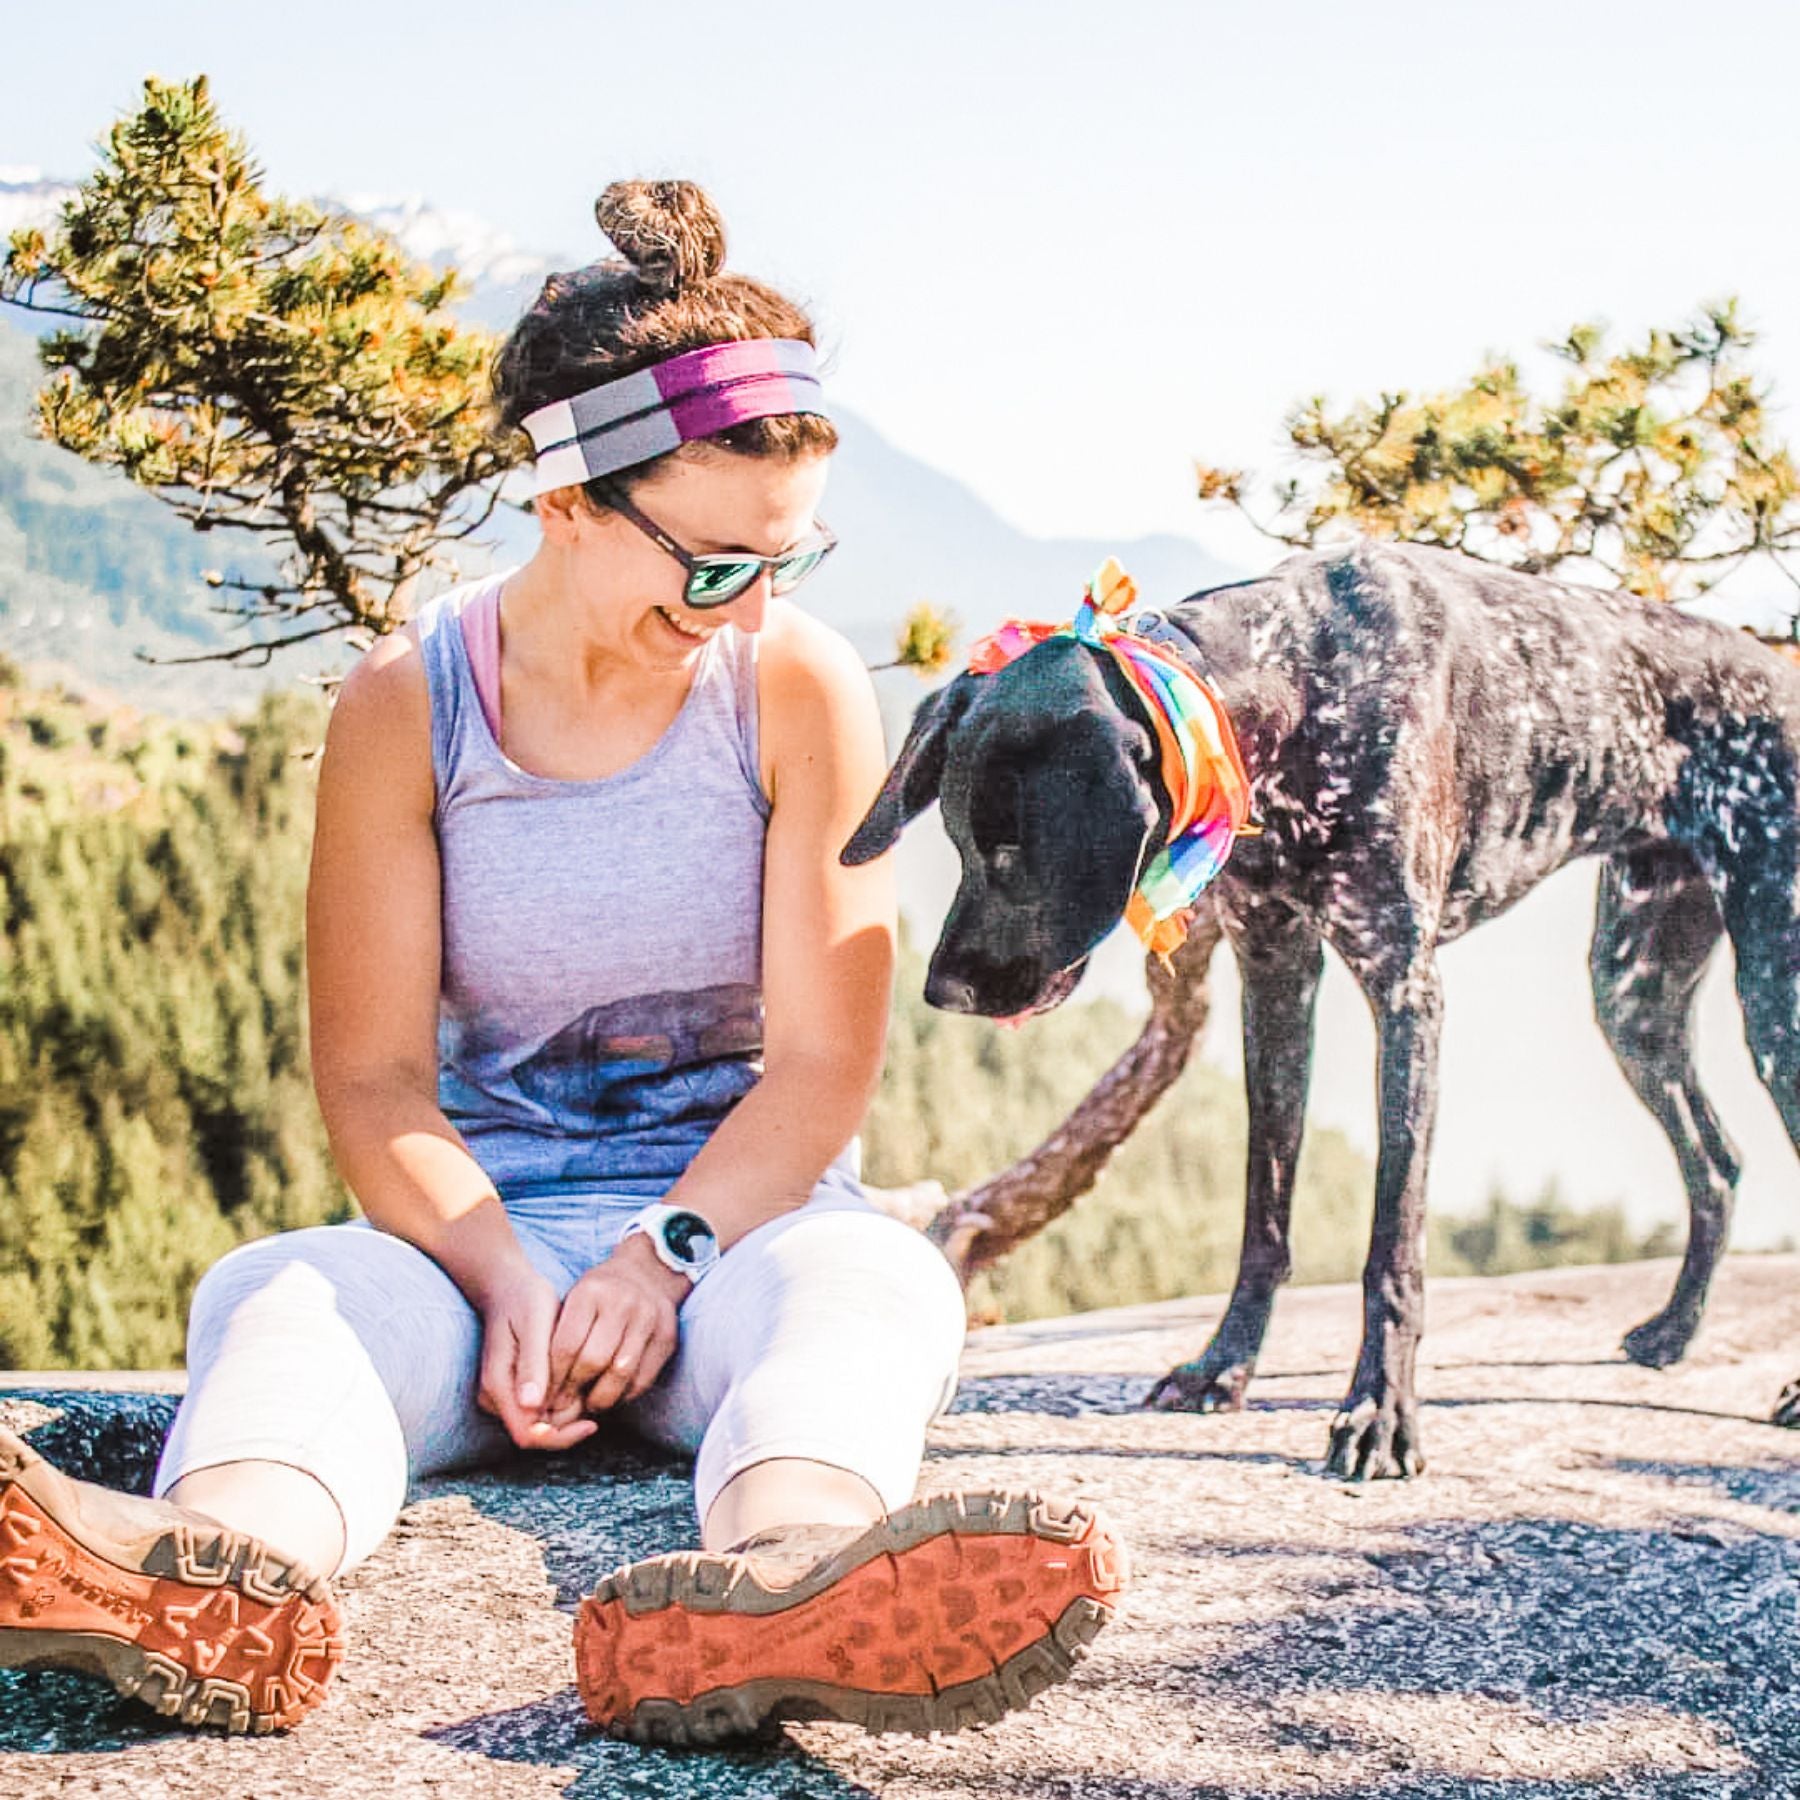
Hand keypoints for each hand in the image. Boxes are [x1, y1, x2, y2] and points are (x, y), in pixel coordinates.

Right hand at [476, 1268, 598, 1451]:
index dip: (560, 1437)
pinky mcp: (513, 1390)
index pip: (529, 1434)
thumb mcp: (533, 1323)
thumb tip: (531, 1405)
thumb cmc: (524, 1299)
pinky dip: (561, 1405)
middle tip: (598, 1404)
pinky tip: (582, 1387)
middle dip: (567, 1427)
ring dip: (566, 1417)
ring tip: (593, 1392)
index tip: (591, 1422)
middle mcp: (495, 1397)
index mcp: (498, 1384)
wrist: (508, 1286)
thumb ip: (532, 1363)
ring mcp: (503, 1395)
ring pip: (538, 1425)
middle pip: (534, 1435)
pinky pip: (538, 1411)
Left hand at [542, 1236, 683, 1422]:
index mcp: (591, 1291)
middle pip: (594, 1361)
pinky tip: (613, 1395)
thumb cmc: (599, 1294)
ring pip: (621, 1373)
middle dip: (574, 1390)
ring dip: (601, 1398)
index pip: (566, 1346)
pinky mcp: (668, 1336)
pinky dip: (625, 1395)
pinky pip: (644, 1378)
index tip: (544, 1396)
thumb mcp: (573, 1300)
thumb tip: (540, 1390)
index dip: (553, 1378)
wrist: (647, 1273)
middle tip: (564, 1405)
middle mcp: (622, 1302)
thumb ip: (557, 1336)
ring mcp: (649, 1318)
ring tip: (589, 1404)